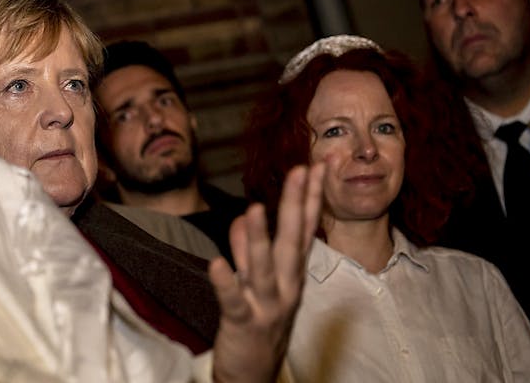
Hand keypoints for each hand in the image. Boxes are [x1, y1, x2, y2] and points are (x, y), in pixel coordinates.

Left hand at [209, 163, 323, 382]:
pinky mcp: (243, 323)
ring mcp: (267, 305)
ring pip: (263, 269)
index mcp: (290, 273)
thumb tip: (244, 215)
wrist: (253, 373)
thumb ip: (249, 249)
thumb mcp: (256, 280)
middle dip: (296, 205)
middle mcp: (285, 286)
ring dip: (260, 239)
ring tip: (255, 208)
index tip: (313, 166)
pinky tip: (215, 264)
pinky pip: (234, 301)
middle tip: (299, 171)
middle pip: (293, 241)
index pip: (303, 229)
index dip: (308, 197)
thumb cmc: (257, 321)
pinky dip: (225, 283)